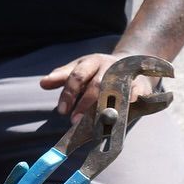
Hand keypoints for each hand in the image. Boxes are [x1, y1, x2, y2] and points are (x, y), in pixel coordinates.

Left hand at [39, 53, 161, 120]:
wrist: (132, 63)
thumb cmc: (99, 71)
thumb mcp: (80, 70)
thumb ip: (62, 77)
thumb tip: (42, 83)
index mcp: (91, 61)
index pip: (76, 77)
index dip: (68, 94)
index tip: (61, 111)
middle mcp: (109, 66)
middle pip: (95, 85)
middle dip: (84, 104)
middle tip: (74, 121)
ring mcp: (126, 74)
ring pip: (114, 90)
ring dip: (104, 106)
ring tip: (95, 122)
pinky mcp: (140, 84)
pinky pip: (135, 92)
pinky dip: (130, 99)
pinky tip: (122, 110)